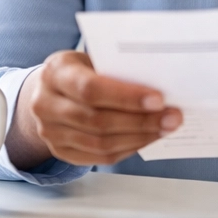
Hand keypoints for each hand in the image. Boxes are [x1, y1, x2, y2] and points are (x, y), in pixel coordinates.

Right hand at [10, 50, 182, 167]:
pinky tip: (147, 138)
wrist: (46, 91)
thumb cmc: (78, 71)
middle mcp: (45, 105)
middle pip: (98, 121)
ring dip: (139, 137)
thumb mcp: (90, 59)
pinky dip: (128, 148)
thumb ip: (116, 70)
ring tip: (165, 128)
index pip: (91, 89)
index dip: (126, 97)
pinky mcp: (60, 152)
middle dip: (141, 121)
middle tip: (172, 117)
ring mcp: (50, 132)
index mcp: (55, 73)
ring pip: (100, 144)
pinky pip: (99, 157)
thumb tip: (159, 86)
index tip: (159, 99)